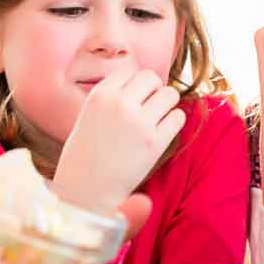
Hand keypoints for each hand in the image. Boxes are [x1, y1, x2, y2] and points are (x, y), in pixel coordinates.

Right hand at [53, 69, 185, 210]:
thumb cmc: (86, 155)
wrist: (85, 191)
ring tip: (157, 120)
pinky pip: (178, 117)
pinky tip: (163, 132)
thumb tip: (145, 84)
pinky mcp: (155, 142)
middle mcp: (120, 104)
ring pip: (169, 94)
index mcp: (100, 95)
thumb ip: (112, 97)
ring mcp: (139, 122)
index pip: (130, 72)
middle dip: (153, 91)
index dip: (135, 85)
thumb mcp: (89, 115)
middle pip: (151, 78)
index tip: (134, 100)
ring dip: (167, 105)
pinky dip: (174, 122)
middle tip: (148, 109)